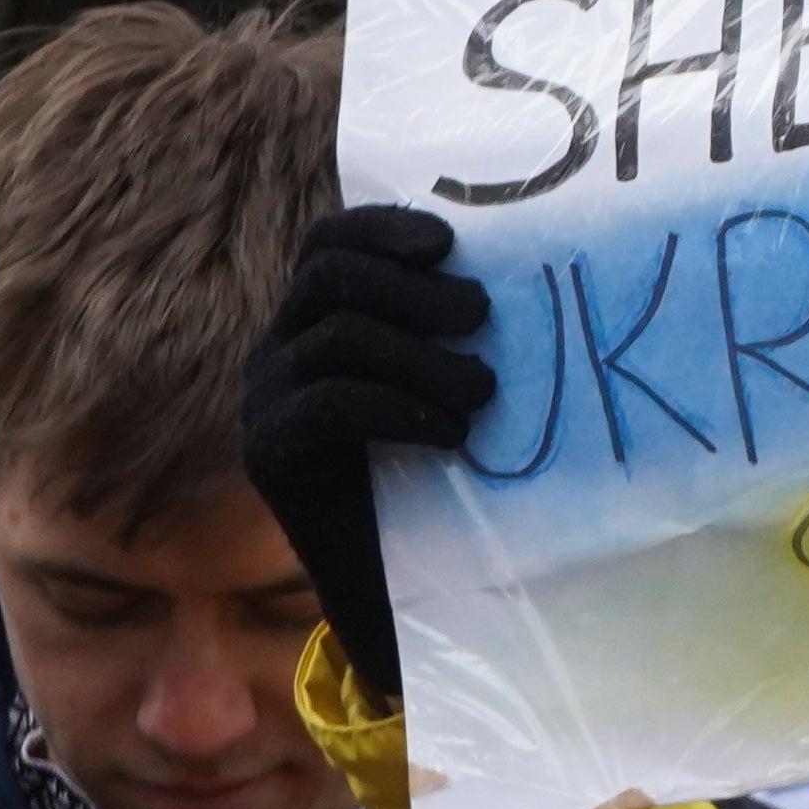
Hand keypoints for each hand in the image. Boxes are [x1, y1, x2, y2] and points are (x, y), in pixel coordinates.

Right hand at [239, 205, 492, 705]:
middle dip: (412, 288)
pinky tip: (450, 433)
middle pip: (327, 277)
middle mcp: (280, 350)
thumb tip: (543, 263)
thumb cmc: (454, 470)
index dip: (382, 226)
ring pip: (335, 337)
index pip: (328, 242)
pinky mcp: (269, 456)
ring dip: (423, 357)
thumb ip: (464, 326)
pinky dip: (398, 407)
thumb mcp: (459, 382)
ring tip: (481, 393)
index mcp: (320, 318)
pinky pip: (326, 403)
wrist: (410, 582)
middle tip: (482, 319)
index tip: (449, 243)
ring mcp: (266, 400)